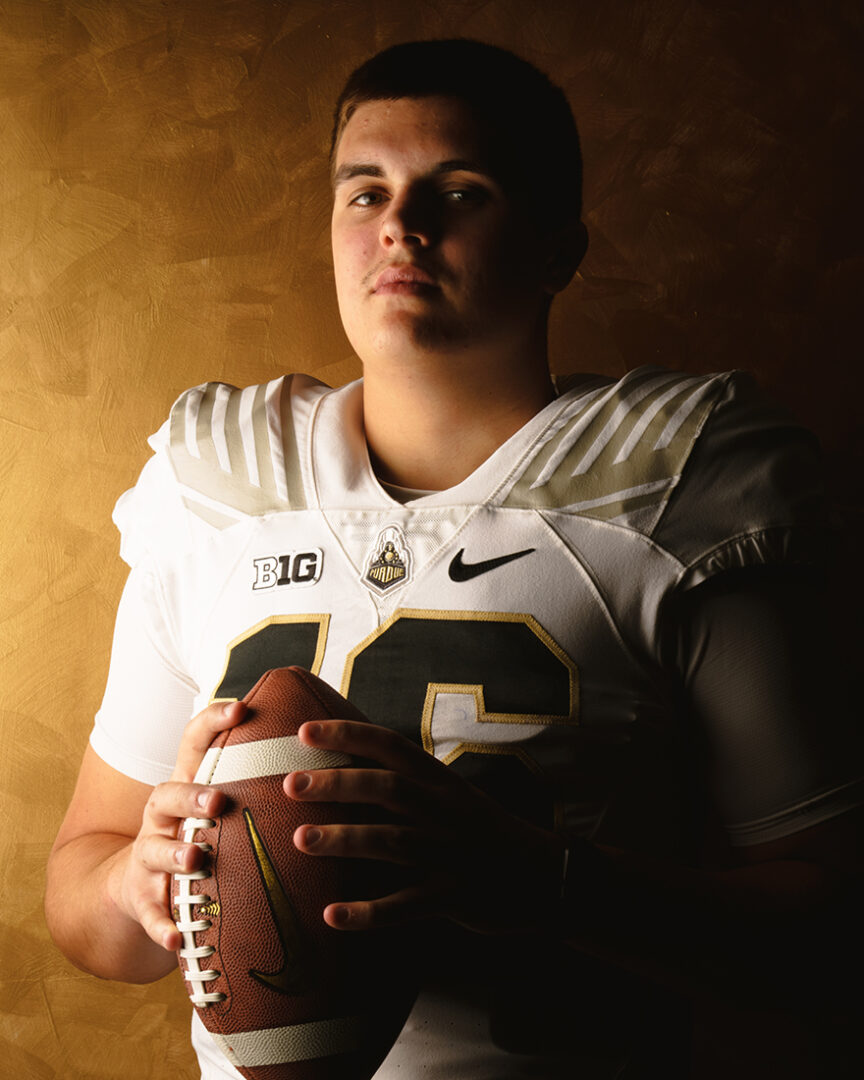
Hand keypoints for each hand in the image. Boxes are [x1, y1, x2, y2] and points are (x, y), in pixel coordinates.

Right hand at [113, 699, 246, 950]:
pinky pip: (149, 913)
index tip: (243, 706)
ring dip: (174, 855)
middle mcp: (162, 817)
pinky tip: (175, 939)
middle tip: (219, 800)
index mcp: (186, 786)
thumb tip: (328, 746)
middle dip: (192, 795)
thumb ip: (258, 778)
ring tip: (196, 860)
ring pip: (153, 851)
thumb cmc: (198, 836)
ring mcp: (147, 857)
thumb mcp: (218, 804)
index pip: (193, 742)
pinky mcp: (142, 899)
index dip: (214, 720)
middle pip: (167, 795)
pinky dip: (161, 925)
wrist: (136, 887)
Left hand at [284, 719, 563, 933]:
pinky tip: (332, 916)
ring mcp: (450, 854)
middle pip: (387, 789)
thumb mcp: (451, 794)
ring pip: (392, 842)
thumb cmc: (483, 831)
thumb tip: (347, 763)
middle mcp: (444, 811)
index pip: (390, 746)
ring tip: (299, 840)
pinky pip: (406, 905)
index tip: (304, 730)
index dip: (348, 734)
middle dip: (338, 783)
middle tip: (289, 783)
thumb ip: (407, 781)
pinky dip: (369, 913)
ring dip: (345, 840)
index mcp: (440, 781)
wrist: (545, 875)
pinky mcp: (455, 897)